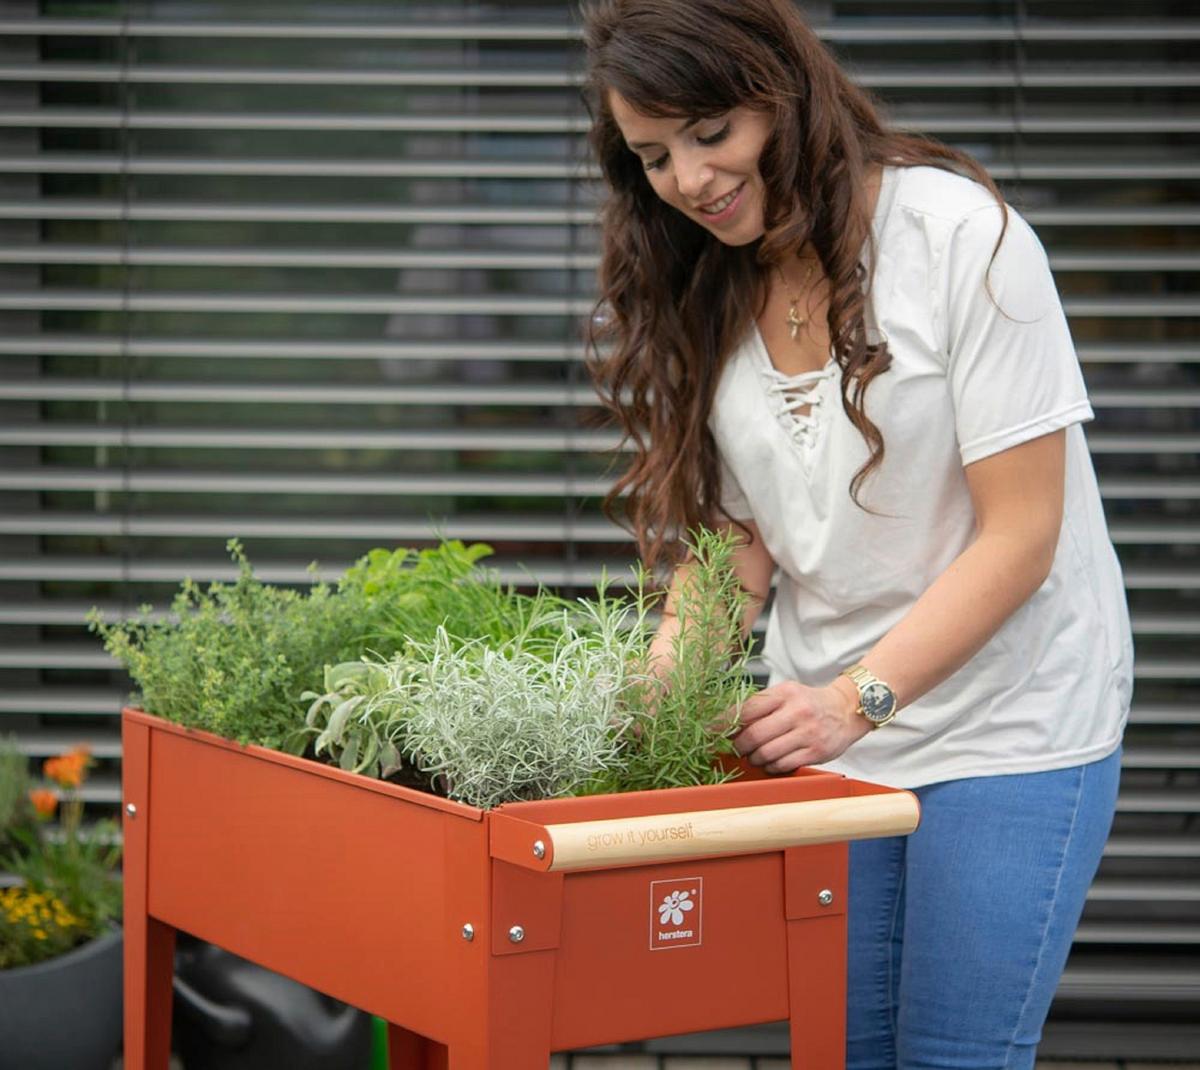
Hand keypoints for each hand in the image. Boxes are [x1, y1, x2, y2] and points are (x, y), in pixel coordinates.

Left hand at [731, 679, 870, 772]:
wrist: (845, 710)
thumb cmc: (808, 702)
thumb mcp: (786, 693)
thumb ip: (760, 705)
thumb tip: (727, 723)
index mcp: (784, 693)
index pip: (746, 709)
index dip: (724, 724)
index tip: (711, 732)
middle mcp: (796, 711)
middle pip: (754, 735)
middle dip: (739, 746)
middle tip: (737, 748)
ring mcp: (808, 732)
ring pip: (767, 752)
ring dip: (755, 758)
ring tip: (754, 755)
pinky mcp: (816, 751)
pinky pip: (783, 764)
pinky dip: (771, 766)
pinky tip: (771, 762)